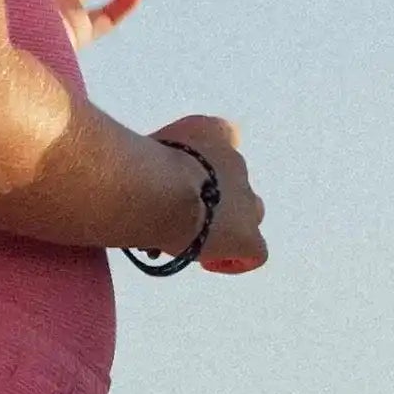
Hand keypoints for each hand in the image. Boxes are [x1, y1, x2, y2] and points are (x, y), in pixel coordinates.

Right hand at [152, 111, 267, 271]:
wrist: (154, 187)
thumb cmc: (138, 165)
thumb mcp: (146, 146)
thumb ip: (156, 157)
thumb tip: (145, 176)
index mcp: (214, 132)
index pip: (226, 137)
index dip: (208, 163)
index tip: (187, 181)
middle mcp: (236, 162)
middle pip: (234, 184)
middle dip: (213, 201)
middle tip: (181, 217)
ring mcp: (246, 200)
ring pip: (250, 215)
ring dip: (227, 226)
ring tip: (196, 239)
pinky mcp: (246, 235)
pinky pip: (254, 252)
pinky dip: (235, 258)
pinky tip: (206, 261)